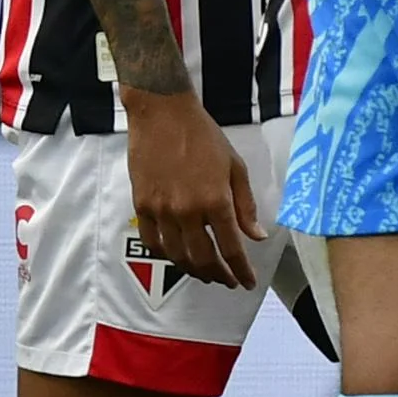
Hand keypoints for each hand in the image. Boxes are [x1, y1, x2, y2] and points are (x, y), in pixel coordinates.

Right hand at [124, 88, 266, 288]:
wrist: (162, 114)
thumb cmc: (204, 136)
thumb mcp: (235, 166)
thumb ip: (245, 205)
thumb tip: (256, 236)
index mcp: (216, 200)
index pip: (231, 247)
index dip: (240, 270)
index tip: (247, 282)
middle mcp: (188, 211)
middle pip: (203, 258)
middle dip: (218, 275)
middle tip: (227, 281)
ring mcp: (161, 210)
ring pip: (177, 255)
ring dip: (193, 271)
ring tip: (206, 274)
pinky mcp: (142, 206)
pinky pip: (153, 242)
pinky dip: (167, 255)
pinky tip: (177, 257)